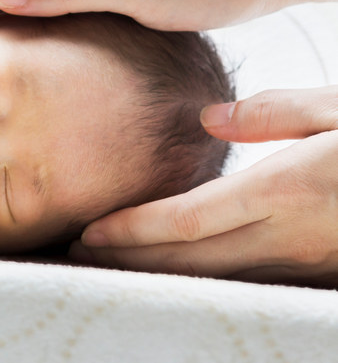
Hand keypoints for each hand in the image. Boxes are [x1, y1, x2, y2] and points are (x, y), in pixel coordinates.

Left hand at [69, 86, 337, 286]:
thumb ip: (277, 112)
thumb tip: (209, 118)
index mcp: (285, 188)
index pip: (187, 218)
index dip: (132, 229)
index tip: (88, 230)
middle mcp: (287, 235)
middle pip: (188, 259)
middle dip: (127, 259)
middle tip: (78, 251)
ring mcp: (302, 260)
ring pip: (213, 277)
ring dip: (156, 272)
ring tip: (109, 260)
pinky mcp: (316, 271)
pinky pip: (243, 280)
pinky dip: (198, 275)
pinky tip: (174, 266)